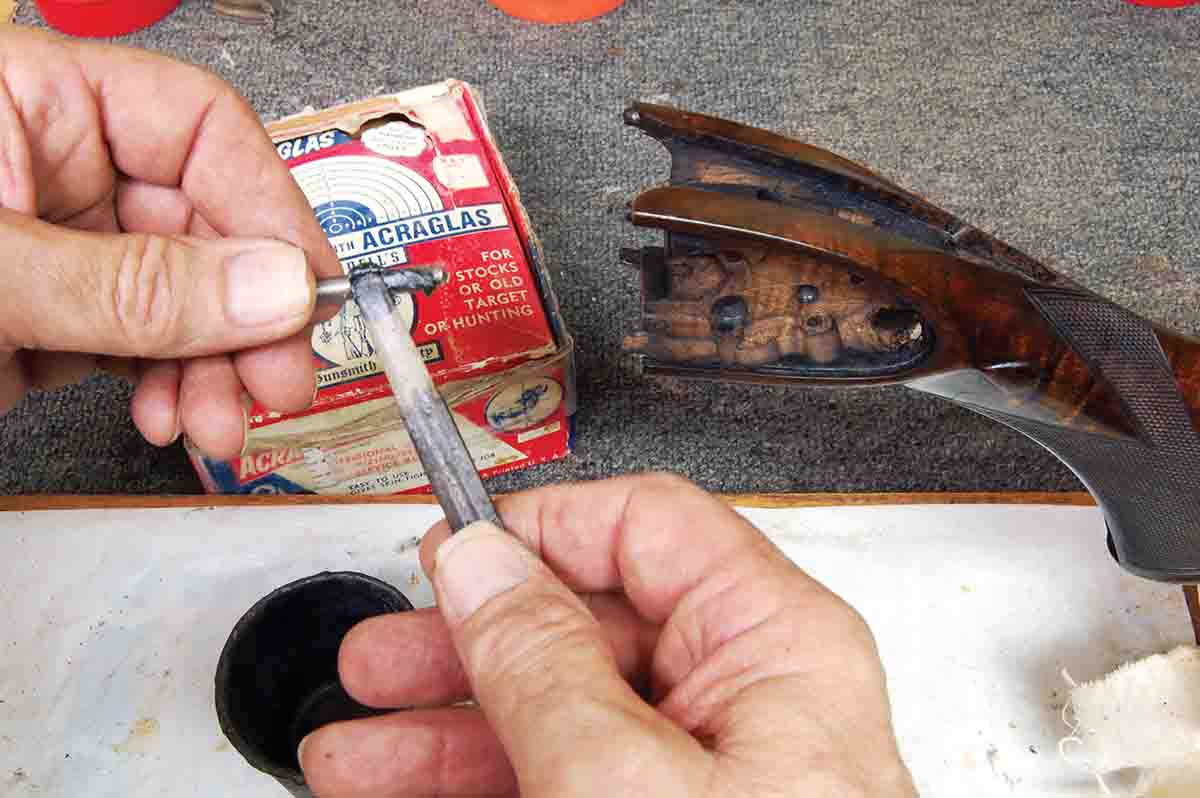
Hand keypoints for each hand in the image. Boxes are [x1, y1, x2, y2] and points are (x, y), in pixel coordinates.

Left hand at [0, 29, 339, 458]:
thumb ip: (136, 285)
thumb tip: (280, 287)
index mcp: (33, 100)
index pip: (200, 127)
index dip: (270, 210)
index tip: (310, 293)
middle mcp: (54, 164)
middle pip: (205, 225)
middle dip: (245, 318)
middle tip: (277, 381)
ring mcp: (55, 244)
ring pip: (183, 297)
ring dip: (214, 369)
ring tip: (216, 423)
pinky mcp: (48, 313)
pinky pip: (142, 344)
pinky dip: (168, 387)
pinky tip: (167, 417)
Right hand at [300, 473, 916, 796]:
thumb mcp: (622, 781)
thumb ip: (541, 664)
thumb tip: (480, 566)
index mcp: (772, 647)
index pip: (648, 528)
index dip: (540, 529)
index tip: (450, 556)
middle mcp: (745, 700)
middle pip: (584, 625)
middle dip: (466, 642)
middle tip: (379, 656)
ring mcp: (701, 774)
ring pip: (555, 711)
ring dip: (444, 727)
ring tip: (354, 746)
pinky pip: (558, 779)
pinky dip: (474, 782)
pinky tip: (401, 792)